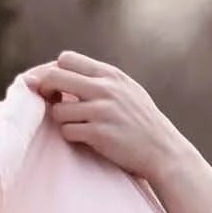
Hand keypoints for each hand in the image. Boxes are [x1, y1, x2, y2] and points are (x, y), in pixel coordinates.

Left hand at [22, 51, 183, 183]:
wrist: (166, 153)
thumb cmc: (144, 124)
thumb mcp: (129, 92)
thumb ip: (102, 81)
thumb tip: (67, 72)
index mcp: (111, 75)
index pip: (66, 59)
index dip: (54, 71)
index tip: (55, 86)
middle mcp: (106, 89)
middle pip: (55, 77)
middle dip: (45, 89)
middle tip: (49, 102)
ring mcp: (103, 111)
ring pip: (58, 109)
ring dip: (61, 120)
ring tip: (76, 126)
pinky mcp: (100, 134)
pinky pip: (68, 131)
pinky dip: (71, 136)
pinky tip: (84, 139)